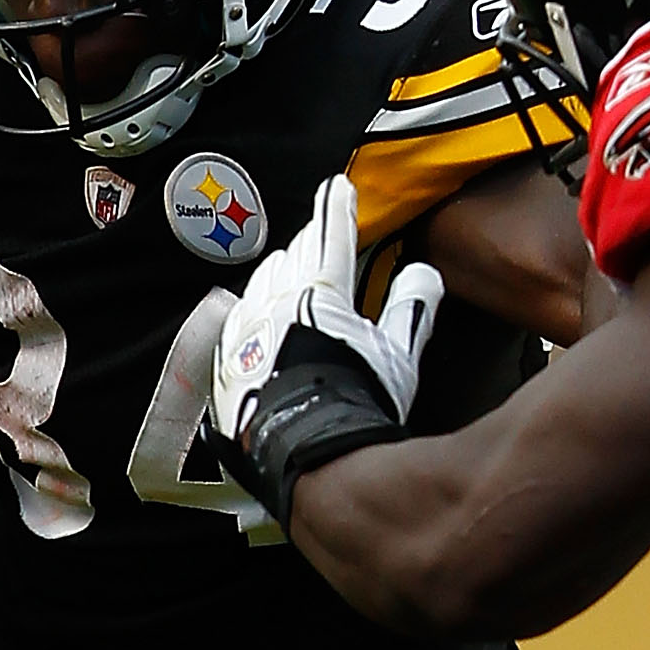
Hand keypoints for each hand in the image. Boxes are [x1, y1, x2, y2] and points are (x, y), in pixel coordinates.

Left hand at [208, 176, 442, 529]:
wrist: (308, 461)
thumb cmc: (357, 406)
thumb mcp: (398, 356)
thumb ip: (410, 308)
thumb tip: (423, 273)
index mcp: (321, 290)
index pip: (331, 233)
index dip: (337, 207)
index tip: (338, 188)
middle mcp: (276, 300)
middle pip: (294, 253)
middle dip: (311, 244)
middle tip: (324, 242)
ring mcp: (246, 329)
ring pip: (262, 280)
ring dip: (280, 273)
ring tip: (294, 278)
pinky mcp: (226, 358)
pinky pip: (238, 318)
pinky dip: (254, 310)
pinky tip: (259, 317)